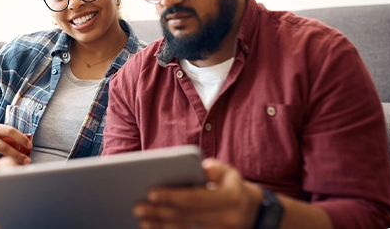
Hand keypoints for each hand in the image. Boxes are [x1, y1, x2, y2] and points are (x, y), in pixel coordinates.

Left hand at [133, 158, 262, 228]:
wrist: (251, 211)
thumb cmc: (231, 186)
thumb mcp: (228, 172)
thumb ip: (214, 169)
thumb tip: (203, 167)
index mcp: (230, 197)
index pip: (195, 198)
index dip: (172, 196)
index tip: (151, 192)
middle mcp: (228, 219)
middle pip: (186, 217)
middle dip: (160, 212)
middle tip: (138, 207)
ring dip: (161, 226)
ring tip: (144, 220)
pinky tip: (157, 228)